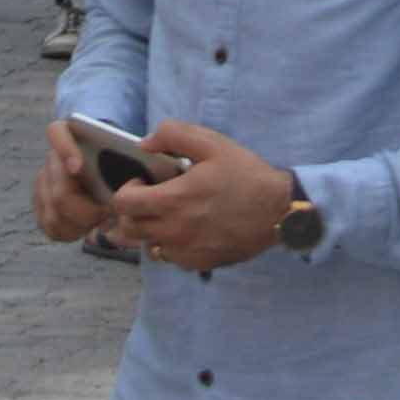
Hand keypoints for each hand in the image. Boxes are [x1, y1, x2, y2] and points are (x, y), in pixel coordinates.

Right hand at [34, 122, 119, 251]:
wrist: (102, 169)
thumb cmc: (115, 158)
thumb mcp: (121, 151)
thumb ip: (121, 157)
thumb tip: (131, 178)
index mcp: (67, 134)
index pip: (56, 132)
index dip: (65, 150)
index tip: (79, 166)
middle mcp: (51, 158)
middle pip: (60, 193)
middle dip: (86, 211)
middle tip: (107, 213)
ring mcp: (42, 182)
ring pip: (54, 215)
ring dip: (79, 224)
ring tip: (99, 219)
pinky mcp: (39, 205)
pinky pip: (50, 227)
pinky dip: (70, 232)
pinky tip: (85, 226)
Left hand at [120, 127, 302, 271]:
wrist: (276, 211)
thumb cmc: (243, 174)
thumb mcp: (211, 143)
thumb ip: (174, 135)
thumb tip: (145, 143)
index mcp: (173, 200)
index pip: (124, 204)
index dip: (126, 190)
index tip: (144, 181)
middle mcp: (173, 231)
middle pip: (128, 230)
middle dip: (131, 211)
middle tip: (150, 197)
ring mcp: (184, 252)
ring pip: (147, 246)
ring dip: (148, 230)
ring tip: (166, 213)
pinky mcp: (197, 264)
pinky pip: (169, 257)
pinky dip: (168, 244)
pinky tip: (185, 228)